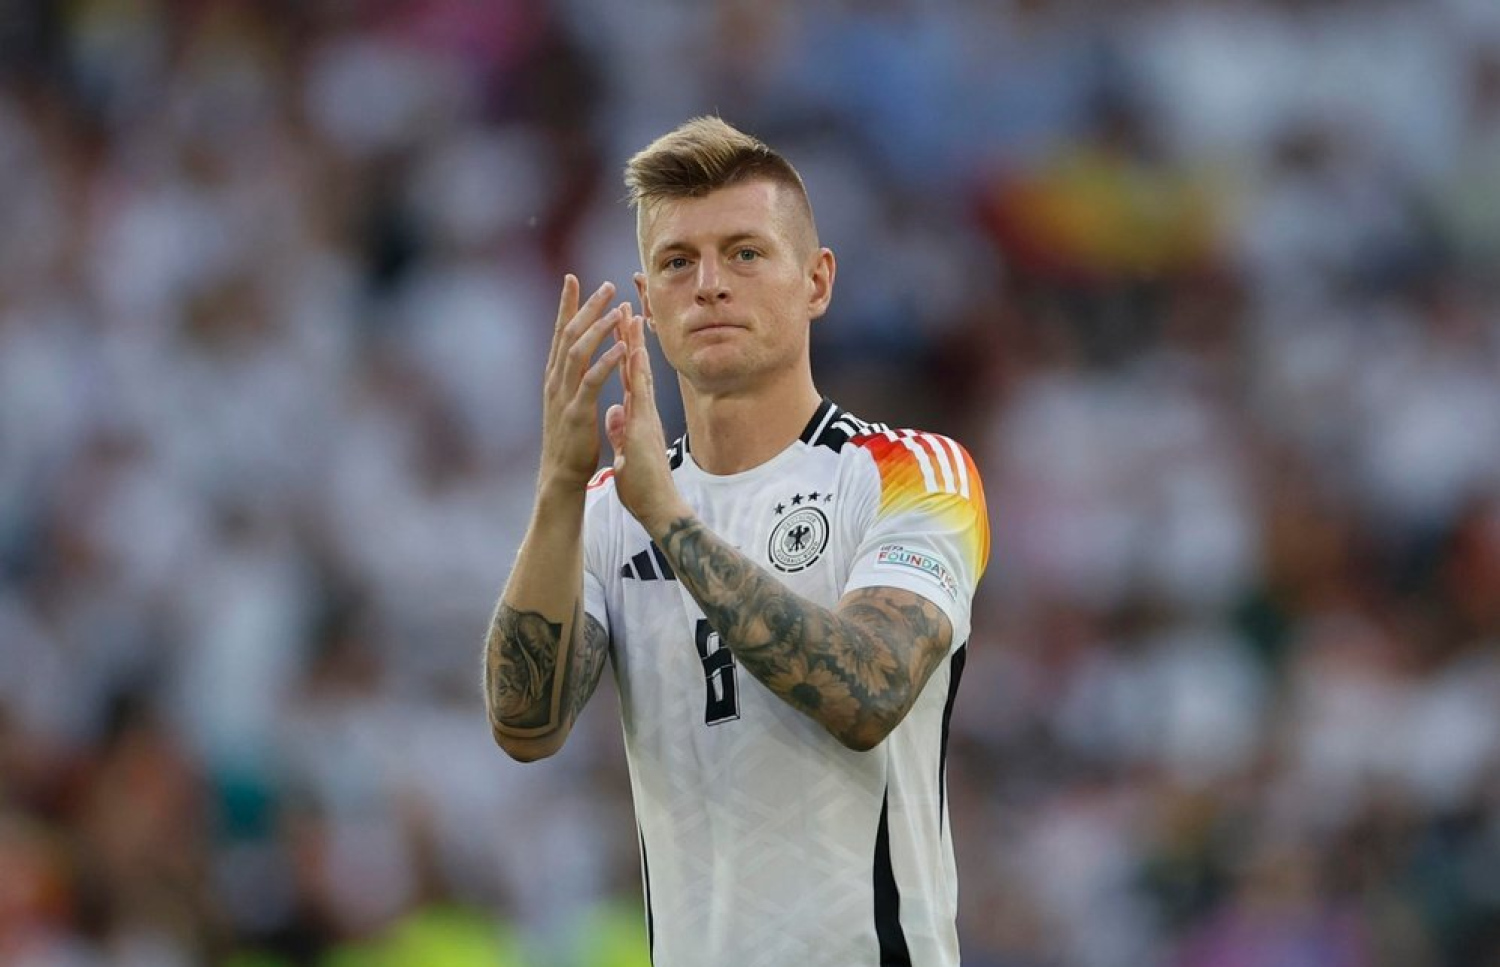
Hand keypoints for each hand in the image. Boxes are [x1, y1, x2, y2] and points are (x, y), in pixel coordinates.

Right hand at [540, 275, 629, 491]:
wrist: (561, 474)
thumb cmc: (570, 439)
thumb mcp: (569, 402)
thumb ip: (574, 379)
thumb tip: (577, 360)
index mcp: (556, 376)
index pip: (560, 332)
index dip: (567, 305)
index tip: (574, 279)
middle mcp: (556, 380)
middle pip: (568, 334)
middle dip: (586, 307)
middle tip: (605, 285)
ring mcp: (564, 395)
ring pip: (578, 351)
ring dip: (597, 328)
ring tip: (616, 309)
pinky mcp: (577, 412)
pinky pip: (592, 381)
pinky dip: (606, 362)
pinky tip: (621, 347)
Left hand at [606, 312, 690, 535]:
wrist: (659, 508)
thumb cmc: (644, 485)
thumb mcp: (625, 451)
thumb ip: (621, 430)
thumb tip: (614, 413)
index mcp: (636, 416)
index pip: (626, 377)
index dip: (621, 350)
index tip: (616, 325)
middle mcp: (643, 412)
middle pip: (635, 368)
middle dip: (629, 337)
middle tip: (626, 306)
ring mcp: (646, 418)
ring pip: (639, 374)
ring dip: (634, 345)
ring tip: (630, 316)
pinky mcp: (644, 429)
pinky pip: (640, 396)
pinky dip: (636, 373)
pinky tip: (634, 352)